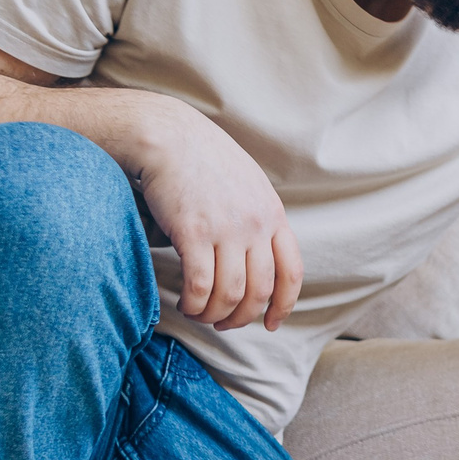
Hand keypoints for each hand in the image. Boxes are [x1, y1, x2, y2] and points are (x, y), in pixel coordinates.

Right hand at [128, 98, 304, 332]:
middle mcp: (256, 224)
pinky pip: (200, 287)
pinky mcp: (193, 233)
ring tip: (197, 313)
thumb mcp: (246, 182)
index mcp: (272, 213)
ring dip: (213, 314)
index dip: (283, 305)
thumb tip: (255, 254)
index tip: (270, 324)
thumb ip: (257, 216)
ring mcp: (227, 229)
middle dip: (241, 317)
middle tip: (223, 324)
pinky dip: (193, 304)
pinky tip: (183, 303)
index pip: (292, 272)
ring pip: (230, 295)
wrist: (166, 135)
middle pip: (260, 291)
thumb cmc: (200, 157)